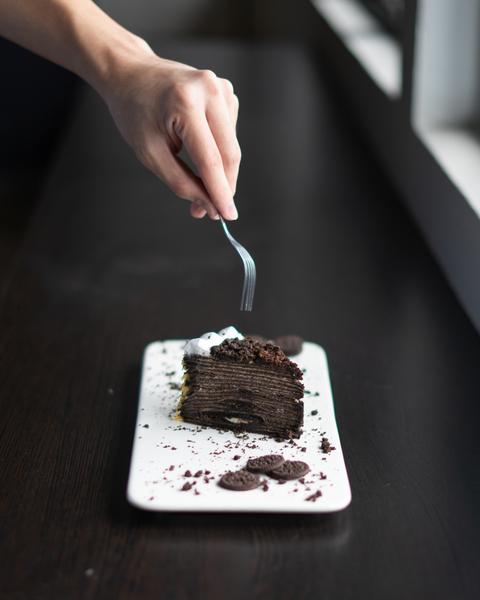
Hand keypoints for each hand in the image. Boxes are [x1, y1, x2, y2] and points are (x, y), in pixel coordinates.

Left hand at [101, 48, 240, 219]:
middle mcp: (209, 91)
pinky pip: (229, 135)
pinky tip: (199, 151)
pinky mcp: (226, 92)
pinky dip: (219, 152)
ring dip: (220, 172)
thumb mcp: (149, 153)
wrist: (131, 72)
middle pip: (229, 154)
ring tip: (196, 183)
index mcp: (186, 103)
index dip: (220, 192)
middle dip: (223, 187)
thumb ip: (180, 182)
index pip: (210, 159)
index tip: (227, 215)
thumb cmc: (135, 111)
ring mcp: (221, 88)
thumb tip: (208, 204)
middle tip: (210, 210)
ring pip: (232, 147)